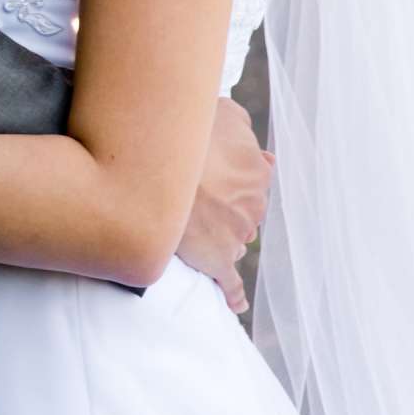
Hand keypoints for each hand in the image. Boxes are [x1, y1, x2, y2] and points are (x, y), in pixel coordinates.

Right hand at [176, 97, 272, 311]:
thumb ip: (243, 128)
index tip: (211, 174)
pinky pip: (230, 283)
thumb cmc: (186, 132)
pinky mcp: (217, 260)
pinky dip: (234, 294)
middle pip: (243, 212)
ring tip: (194, 229)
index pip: (252, 180)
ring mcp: (236, 235)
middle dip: (225, 208)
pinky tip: (238, 302)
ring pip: (234, 240)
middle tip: (196, 197)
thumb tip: (255, 146)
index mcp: (257, 172)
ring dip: (221, 237)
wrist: (156, 164)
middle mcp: (252, 205)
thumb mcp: (222, 112)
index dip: (230, 178)